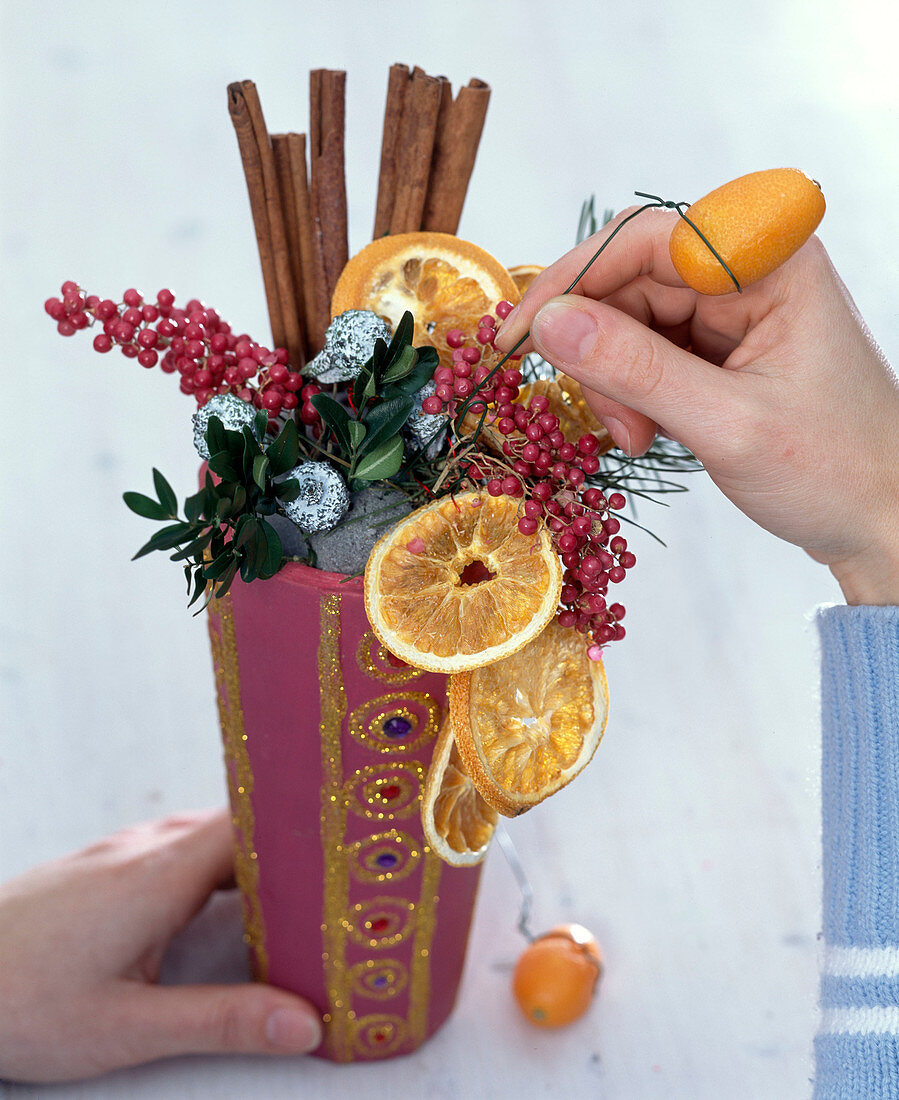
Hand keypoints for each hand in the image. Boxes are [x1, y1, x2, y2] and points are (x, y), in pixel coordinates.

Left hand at [0, 810, 321, 1082]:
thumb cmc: (23, 1004)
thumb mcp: (127, 1029)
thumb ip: (222, 1022)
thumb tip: (308, 1022)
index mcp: (163, 872)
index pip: (254, 819)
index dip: (307, 821)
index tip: (357, 835)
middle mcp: (148, 847)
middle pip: (240, 822)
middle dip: (293, 843)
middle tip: (348, 871)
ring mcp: (122, 851)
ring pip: (209, 833)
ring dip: (254, 854)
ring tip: (303, 887)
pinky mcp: (103, 865)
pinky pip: (180, 846)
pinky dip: (218, 863)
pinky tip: (226, 900)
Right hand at [496, 209, 898, 604]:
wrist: (880, 519)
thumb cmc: (833, 471)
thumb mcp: (727, 424)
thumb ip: (636, 371)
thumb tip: (549, 325)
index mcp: (771, 261)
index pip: (646, 238)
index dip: (573, 279)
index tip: (521, 334)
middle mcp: (749, 270)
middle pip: (629, 281)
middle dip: (599, 351)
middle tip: (606, 421)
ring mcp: (733, 309)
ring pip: (628, 320)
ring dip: (614, 382)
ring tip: (638, 438)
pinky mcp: (719, 346)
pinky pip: (646, 351)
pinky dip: (631, 394)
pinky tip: (649, 433)